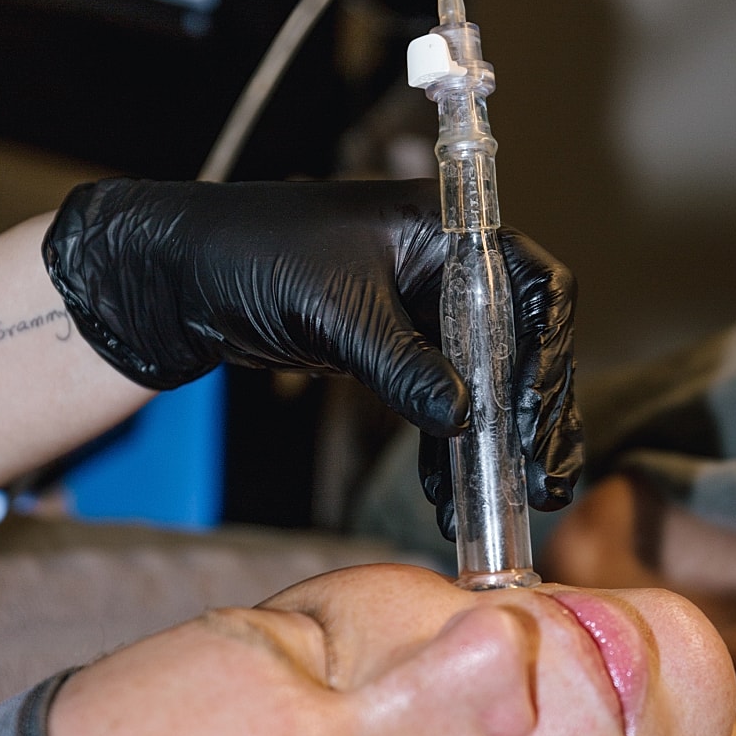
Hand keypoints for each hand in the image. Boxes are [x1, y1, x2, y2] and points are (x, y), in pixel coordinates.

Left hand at [44, 178, 581, 523]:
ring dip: (496, 444)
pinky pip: (442, 399)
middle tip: (545, 480)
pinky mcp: (397, 347)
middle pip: (523, 344)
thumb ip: (404, 366)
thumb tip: (462, 421)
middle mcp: (450, 269)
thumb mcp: (339, 313)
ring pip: (487, 381)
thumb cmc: (257, 256)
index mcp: (450, 232)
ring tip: (509, 503)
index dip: (549, 354)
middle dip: (534, 415)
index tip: (536, 415)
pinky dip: (447, 446)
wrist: (186, 275)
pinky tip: (444, 492)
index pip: (534, 288)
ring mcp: (426, 311)